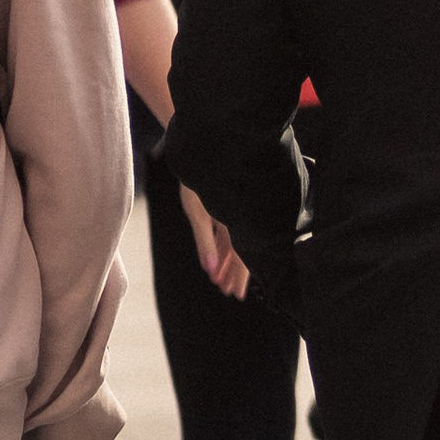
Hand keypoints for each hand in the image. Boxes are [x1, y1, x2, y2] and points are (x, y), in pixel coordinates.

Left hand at [180, 183, 249, 298]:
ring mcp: (234, 211)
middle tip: (229, 293)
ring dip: (228, 263)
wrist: (201, 145)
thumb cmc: (197, 176)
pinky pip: (229, 231)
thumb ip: (205, 241)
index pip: (244, 255)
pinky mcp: (227, 205)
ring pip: (235, 242)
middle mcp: (240, 216)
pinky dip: (224, 247)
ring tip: (221, 282)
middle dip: (234, 273)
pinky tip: (219, 259)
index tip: (236, 294)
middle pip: (241, 251)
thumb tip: (211, 270)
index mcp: (238, 218)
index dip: (239, 276)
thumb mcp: (196, 211)